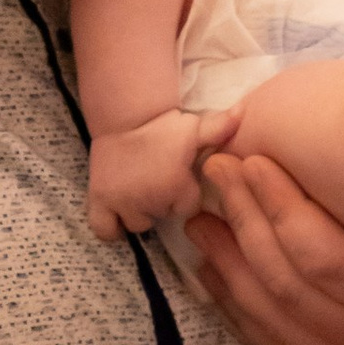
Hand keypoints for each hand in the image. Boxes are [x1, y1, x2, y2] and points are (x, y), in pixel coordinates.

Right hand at [86, 107, 235, 240]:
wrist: (123, 117)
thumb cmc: (164, 125)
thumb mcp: (196, 127)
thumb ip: (221, 127)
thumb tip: (243, 114)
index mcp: (177, 185)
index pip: (188, 208)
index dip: (185, 194)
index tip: (180, 177)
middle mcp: (151, 198)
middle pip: (163, 216)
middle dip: (163, 202)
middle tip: (158, 180)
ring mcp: (123, 201)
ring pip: (138, 224)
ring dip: (140, 212)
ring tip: (140, 191)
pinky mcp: (100, 200)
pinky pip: (105, 230)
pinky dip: (111, 227)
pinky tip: (120, 214)